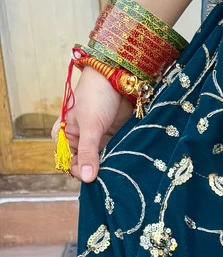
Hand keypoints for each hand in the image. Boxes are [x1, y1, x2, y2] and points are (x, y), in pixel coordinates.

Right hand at [51, 67, 134, 182]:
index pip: (70, 164)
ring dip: (109, 167)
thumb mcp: (90, 126)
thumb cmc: (95, 96)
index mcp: (63, 136)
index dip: (82, 172)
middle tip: (110, 176)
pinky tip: (124, 164)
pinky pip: (112, 155)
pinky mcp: (111, 138)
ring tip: (118, 172)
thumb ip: (88, 152)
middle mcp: (78, 140)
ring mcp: (96, 140)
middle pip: (86, 165)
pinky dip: (117, 160)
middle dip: (97, 171)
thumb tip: (86, 178)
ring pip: (101, 162)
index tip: (95, 177)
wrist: (115, 77)